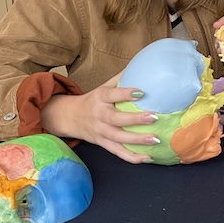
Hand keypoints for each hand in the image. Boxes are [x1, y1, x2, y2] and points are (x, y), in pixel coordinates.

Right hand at [41, 73, 159, 162]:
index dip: (126, 93)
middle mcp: (100, 115)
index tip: (142, 92)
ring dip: (137, 140)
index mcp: (100, 98)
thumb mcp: (103, 86)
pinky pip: (117, 152)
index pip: (113, 94)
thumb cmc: (93, 100)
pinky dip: (132, 157)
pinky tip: (147, 158)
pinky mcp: (102, 143)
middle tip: (154, 117)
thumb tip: (141, 64)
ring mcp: (100, 131)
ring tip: (155, 139)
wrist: (68, 117)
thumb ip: (121, 78)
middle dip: (136, 119)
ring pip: (118, 138)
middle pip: (117, 119)